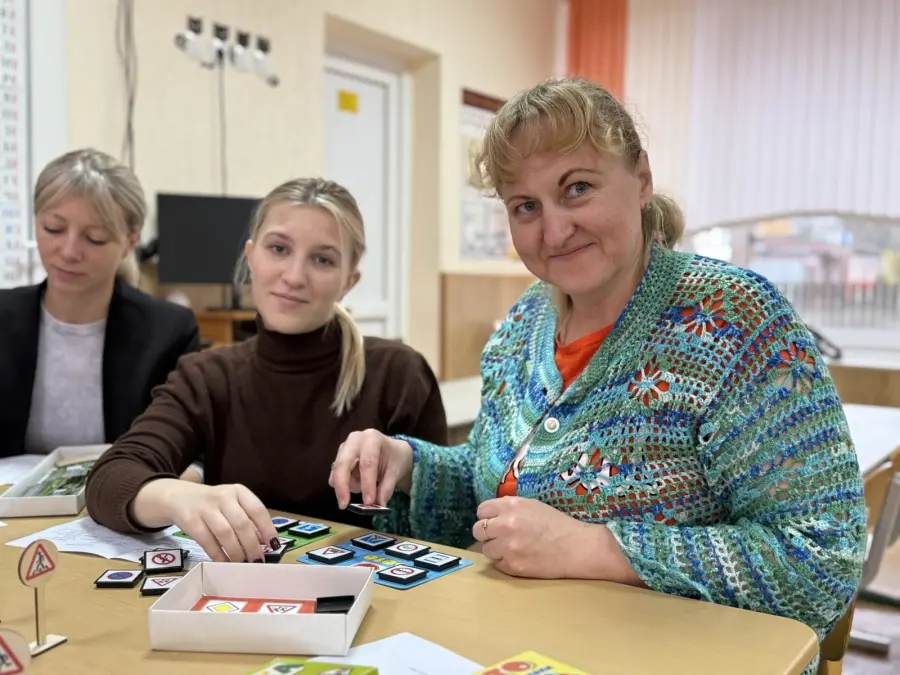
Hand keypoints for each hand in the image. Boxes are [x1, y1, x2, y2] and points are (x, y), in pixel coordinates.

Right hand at [133, 479, 278, 562]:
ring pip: (225, 533)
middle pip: (242, 524)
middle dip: (252, 545)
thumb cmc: (214, 504)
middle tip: (258, 560)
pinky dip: (218, 555)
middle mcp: (223, 497)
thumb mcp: (232, 504)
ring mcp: (205, 508)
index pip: (257, 509)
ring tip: (243, 564)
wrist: (179, 497)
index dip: (267, 529)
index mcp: (238, 491)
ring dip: (236, 552)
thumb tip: (265, 542)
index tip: (273, 545)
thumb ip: (247, 518)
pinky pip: (207, 542)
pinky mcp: (190, 520)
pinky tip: (225, 564)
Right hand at [329, 429, 413, 507]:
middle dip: (342, 486)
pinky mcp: (338, 458)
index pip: (367, 463)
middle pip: (342, 464)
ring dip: (348, 486)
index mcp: (372, 438)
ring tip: (364, 486)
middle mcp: (354, 440)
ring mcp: (344, 448)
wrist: (390, 451)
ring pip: (337, 473)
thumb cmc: (393, 458)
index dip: (367, 484)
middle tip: (344, 505)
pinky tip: (358, 482)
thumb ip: (386, 488)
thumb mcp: (396, 471)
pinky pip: (335, 477)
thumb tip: (378, 505)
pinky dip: (345, 485)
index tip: (368, 502)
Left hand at [471, 496, 592, 578]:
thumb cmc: (558, 525)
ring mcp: (508, 547)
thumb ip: (510, 507)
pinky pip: (498, 565)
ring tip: (514, 549)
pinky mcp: (513, 566)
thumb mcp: (532, 505)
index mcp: (511, 506)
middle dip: (487, 534)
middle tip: (500, 537)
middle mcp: (506, 524)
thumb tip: (492, 513)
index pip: (481, 511)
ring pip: (486, 550)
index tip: (494, 522)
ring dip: (496, 550)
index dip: (487, 517)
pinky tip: (521, 558)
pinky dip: (506, 563)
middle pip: (478, 530)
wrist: (578, 547)